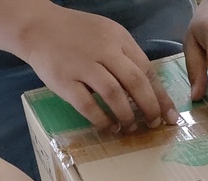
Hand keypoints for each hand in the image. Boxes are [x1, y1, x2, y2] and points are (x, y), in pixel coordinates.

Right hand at [18, 3, 177, 130]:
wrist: (38, 26)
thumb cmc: (77, 35)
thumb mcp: (107, 35)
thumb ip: (126, 58)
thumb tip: (149, 92)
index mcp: (118, 39)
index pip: (146, 69)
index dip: (160, 95)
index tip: (169, 114)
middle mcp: (103, 50)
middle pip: (135, 82)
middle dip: (149, 107)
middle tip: (154, 123)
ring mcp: (83, 66)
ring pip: (114, 95)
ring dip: (126, 115)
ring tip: (131, 127)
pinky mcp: (64, 81)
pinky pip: (88, 105)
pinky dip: (102, 119)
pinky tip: (109, 126)